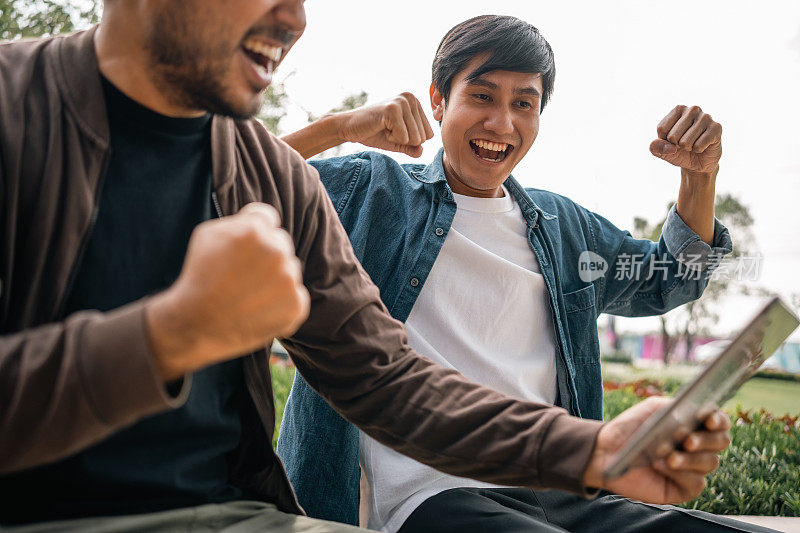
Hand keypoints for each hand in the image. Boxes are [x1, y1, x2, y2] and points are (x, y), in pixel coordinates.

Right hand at [146, 203, 309, 380]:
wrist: (197, 324)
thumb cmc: (200, 277)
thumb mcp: (208, 235)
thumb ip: (239, 220)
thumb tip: (262, 218)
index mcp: (255, 230)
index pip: (268, 219)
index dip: (255, 233)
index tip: (244, 249)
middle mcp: (277, 251)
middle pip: (281, 244)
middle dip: (266, 256)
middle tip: (243, 276)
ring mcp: (289, 279)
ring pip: (290, 271)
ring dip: (275, 279)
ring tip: (248, 294)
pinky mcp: (296, 305)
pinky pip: (296, 296)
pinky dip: (282, 303)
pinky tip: (259, 309)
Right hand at [336, 92, 433, 156]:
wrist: (349, 127)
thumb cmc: (374, 132)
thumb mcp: (397, 141)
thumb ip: (412, 147)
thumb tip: (421, 152)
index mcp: (415, 102)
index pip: (429, 134)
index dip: (410, 140)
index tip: (394, 130)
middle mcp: (411, 98)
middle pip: (423, 137)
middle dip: (404, 140)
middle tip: (388, 129)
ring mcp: (402, 102)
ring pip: (415, 138)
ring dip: (397, 139)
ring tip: (385, 128)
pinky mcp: (392, 109)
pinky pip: (403, 137)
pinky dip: (391, 138)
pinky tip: (381, 127)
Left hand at [583, 397, 730, 503]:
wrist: (606, 450)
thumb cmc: (631, 428)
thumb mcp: (653, 409)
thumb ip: (677, 406)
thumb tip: (699, 413)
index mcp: (694, 425)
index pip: (719, 422)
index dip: (719, 420)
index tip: (708, 419)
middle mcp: (697, 447)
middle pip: (721, 442)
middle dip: (707, 440)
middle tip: (687, 441)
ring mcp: (692, 468)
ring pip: (710, 462)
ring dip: (689, 458)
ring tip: (667, 455)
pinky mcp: (683, 488)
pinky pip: (695, 483)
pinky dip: (680, 473)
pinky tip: (660, 466)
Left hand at [649, 105, 721, 175]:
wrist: (697, 163)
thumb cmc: (678, 151)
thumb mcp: (661, 151)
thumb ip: (655, 147)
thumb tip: (669, 146)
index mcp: (678, 109)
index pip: (662, 129)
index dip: (665, 140)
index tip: (673, 140)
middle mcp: (692, 109)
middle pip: (672, 136)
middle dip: (676, 145)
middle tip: (684, 144)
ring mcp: (706, 117)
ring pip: (685, 142)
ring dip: (688, 148)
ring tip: (693, 144)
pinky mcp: (716, 128)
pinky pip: (698, 146)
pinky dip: (697, 150)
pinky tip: (703, 146)